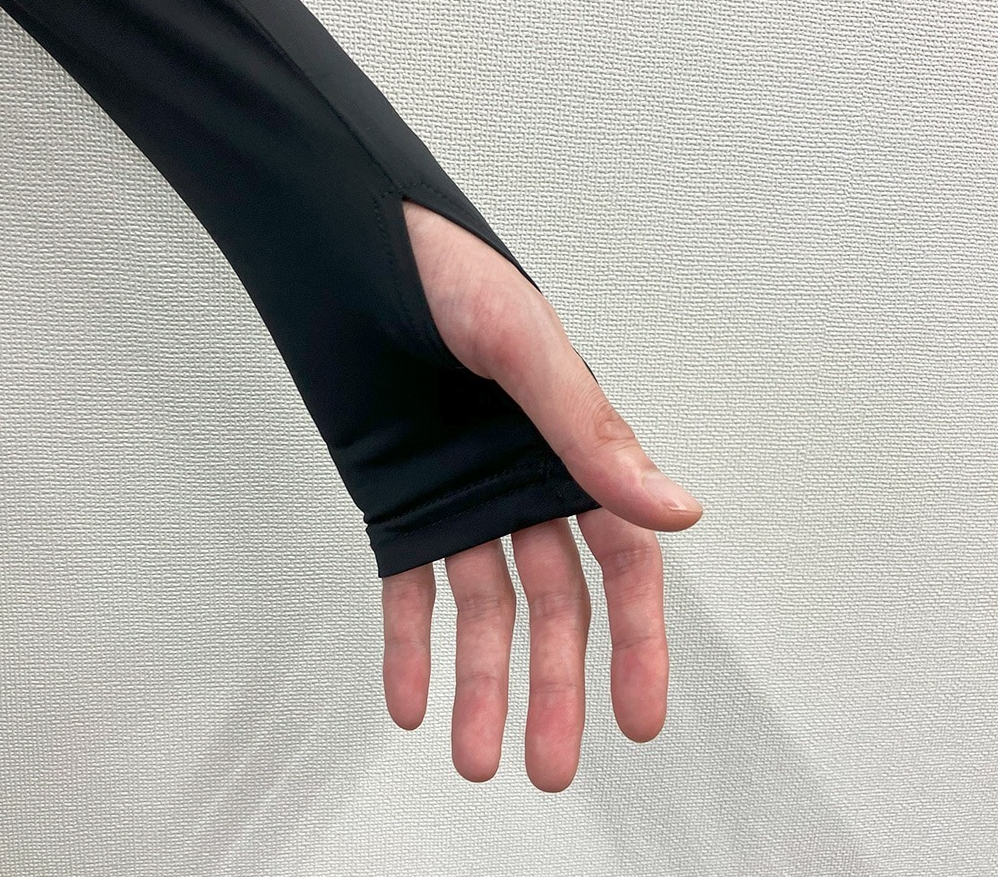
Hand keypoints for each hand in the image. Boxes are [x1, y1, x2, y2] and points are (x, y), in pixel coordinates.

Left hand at [381, 200, 702, 791]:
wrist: (339, 249)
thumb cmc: (440, 273)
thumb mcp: (521, 346)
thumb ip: (588, 431)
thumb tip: (675, 509)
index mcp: (569, 450)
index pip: (621, 562)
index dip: (637, 642)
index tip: (641, 716)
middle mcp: (520, 484)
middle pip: (553, 606)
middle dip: (554, 687)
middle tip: (550, 765)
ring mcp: (458, 497)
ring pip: (481, 610)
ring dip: (479, 683)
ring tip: (478, 760)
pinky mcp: (396, 501)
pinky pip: (408, 587)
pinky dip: (410, 644)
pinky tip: (412, 701)